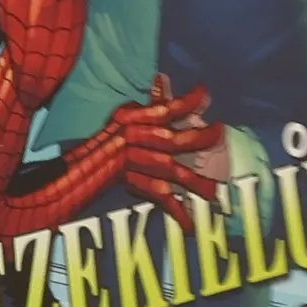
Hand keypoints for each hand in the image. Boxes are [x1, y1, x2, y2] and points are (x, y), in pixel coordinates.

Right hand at [109, 74, 224, 223]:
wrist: (86, 165)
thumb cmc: (107, 137)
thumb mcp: (126, 113)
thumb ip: (150, 101)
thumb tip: (160, 80)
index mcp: (143, 122)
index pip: (170, 107)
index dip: (190, 99)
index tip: (205, 92)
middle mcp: (148, 142)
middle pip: (180, 140)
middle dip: (204, 139)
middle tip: (220, 133)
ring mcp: (148, 165)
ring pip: (178, 173)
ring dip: (199, 182)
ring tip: (215, 191)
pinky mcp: (144, 185)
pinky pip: (164, 200)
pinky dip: (178, 214)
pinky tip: (190, 226)